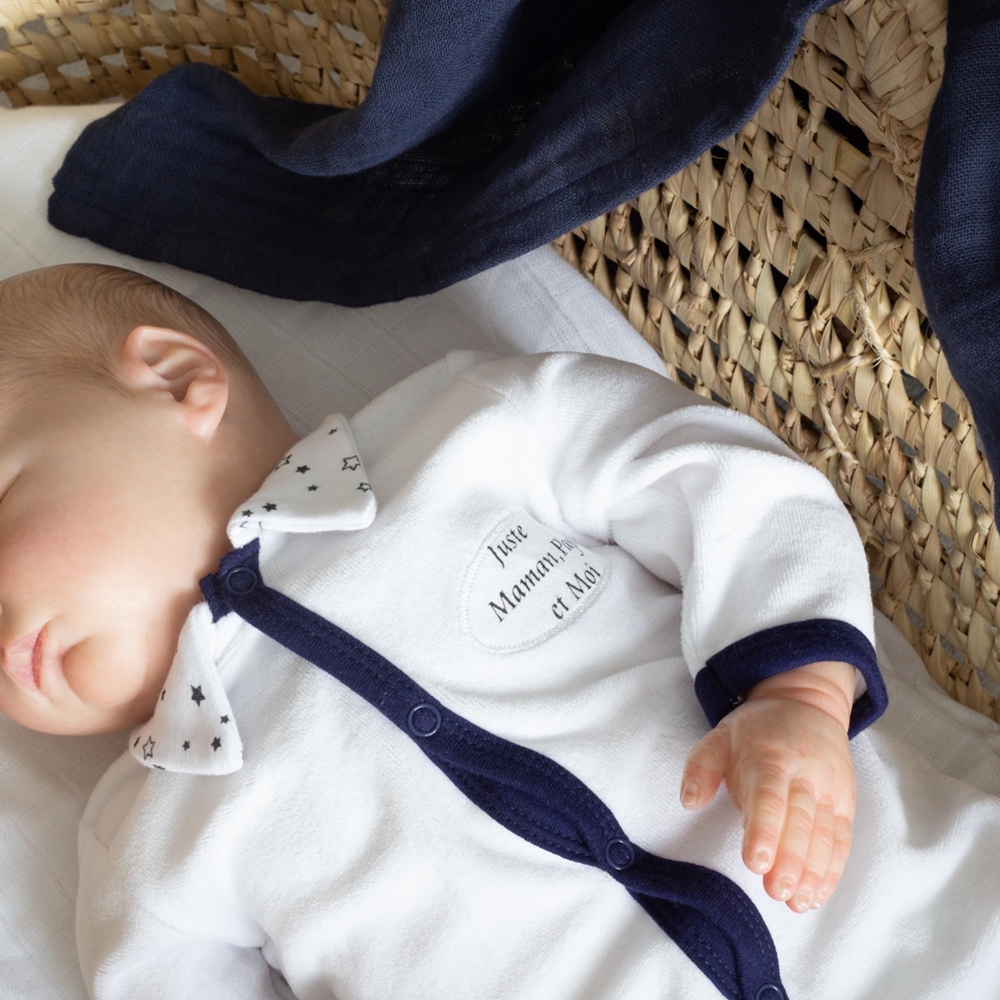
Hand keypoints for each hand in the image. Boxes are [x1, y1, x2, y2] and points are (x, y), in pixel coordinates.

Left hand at [679, 661, 856, 912]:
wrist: (807, 704)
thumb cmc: (756, 729)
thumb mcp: (720, 736)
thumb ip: (701, 767)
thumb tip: (688, 800)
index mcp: (769, 757)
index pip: (768, 796)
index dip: (764, 829)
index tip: (755, 861)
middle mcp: (803, 774)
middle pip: (799, 820)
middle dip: (790, 859)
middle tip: (776, 891)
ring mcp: (828, 789)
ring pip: (823, 833)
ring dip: (812, 870)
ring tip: (797, 901)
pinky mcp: (844, 802)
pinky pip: (841, 838)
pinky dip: (832, 868)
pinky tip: (817, 893)